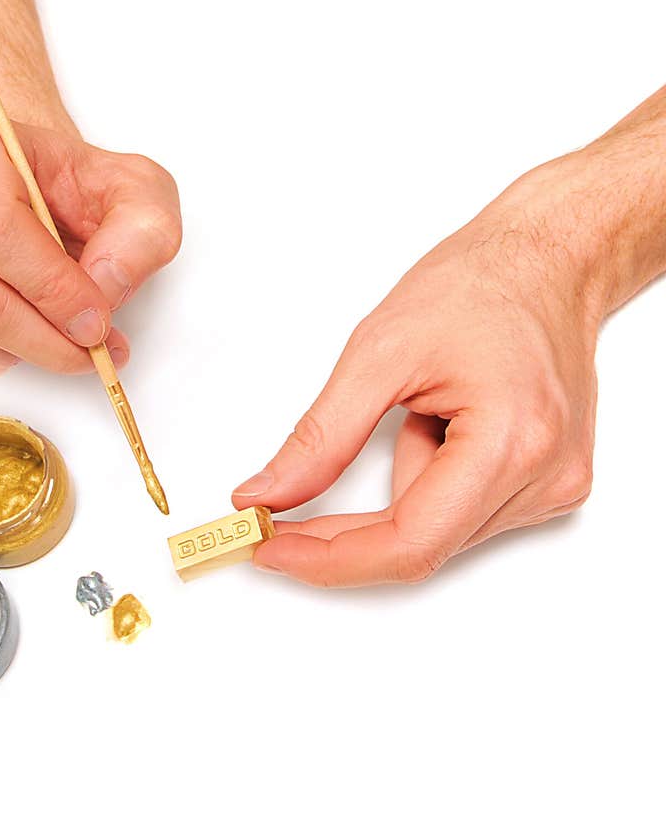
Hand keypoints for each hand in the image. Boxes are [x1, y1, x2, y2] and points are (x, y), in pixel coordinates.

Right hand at [0, 112, 180, 373]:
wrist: (34, 187)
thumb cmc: (78, 189)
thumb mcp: (140, 194)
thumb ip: (142, 234)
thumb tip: (104, 289)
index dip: (50, 290)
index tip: (96, 322)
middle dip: (43, 339)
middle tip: (90, 351)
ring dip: (22, 351)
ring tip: (62, 339)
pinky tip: (17, 340)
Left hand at [233, 161, 605, 586]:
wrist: (544, 263)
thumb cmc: (478, 287)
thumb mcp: (378, 353)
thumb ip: (320, 438)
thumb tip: (269, 495)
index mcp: (511, 442)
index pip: (409, 544)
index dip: (329, 558)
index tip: (268, 548)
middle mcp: (545, 478)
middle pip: (419, 546)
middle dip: (341, 532)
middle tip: (279, 513)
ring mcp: (553, 486)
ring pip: (435, 532)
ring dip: (396, 492)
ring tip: (419, 412)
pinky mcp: (548, 485)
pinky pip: (459, 513)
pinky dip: (427, 482)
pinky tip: (441, 426)